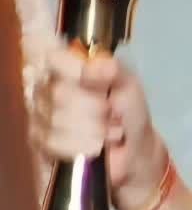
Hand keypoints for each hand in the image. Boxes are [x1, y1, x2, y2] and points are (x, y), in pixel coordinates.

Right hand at [30, 46, 167, 209]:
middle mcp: (46, 88)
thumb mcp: (129, 84)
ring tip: (107, 129)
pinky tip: (97, 145)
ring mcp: (40, 116)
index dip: (74, 70)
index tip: (94, 79)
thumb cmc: (129, 111)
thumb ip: (114, 70)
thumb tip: (94, 66)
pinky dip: (84, 145)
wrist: (133, 152)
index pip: (53, 57)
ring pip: (58, 119)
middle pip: (60, 93)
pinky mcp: (41, 143)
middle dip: (95, 106)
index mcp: (67, 66)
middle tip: (110, 111)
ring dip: (93, 128)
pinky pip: (56, 142)